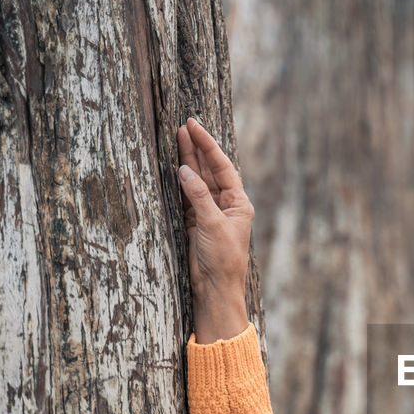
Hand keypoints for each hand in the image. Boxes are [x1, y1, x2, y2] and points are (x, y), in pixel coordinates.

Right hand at [177, 118, 252, 342]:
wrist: (215, 288)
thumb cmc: (222, 259)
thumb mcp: (211, 224)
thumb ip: (198, 196)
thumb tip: (184, 170)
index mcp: (239, 203)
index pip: (223, 167)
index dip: (208, 146)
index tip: (195, 127)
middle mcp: (226, 205)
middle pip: (210, 170)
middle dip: (198, 149)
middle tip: (184, 126)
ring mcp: (210, 212)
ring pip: (198, 181)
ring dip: (188, 161)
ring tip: (177, 137)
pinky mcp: (196, 222)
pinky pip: (188, 196)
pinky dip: (180, 181)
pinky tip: (174, 165)